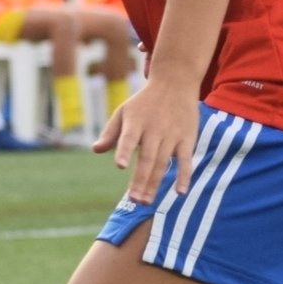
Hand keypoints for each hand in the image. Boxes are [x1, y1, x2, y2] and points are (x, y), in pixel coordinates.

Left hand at [94, 77, 198, 206]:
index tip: (121, 166)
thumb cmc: (145, 102)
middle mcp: (154, 129)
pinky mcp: (187, 138)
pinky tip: (180, 193)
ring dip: (154, 183)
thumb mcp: (124, 111)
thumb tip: (96, 150)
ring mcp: (172, 135)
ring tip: (145, 202)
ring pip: (163, 163)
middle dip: (140, 180)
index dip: (125, 151)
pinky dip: (184, 176)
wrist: (175, 82)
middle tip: (134, 200)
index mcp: (136, 122)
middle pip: (147, 158)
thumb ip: (111, 132)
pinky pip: (186, 160)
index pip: (129, 138)